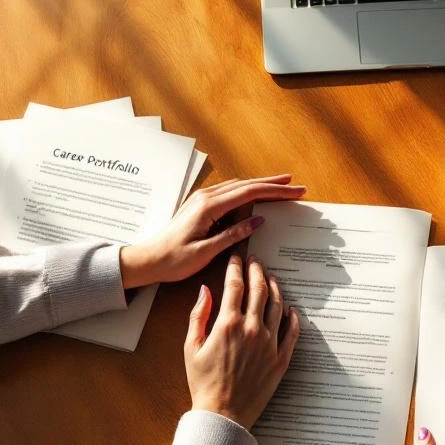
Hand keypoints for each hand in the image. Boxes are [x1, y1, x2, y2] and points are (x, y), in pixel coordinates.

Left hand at [120, 174, 305, 288]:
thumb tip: (257, 220)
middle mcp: (206, 197)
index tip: (295, 191)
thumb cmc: (174, 260)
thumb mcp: (207, 251)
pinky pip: (229, 193)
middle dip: (273, 185)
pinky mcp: (200, 205)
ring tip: (282, 187)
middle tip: (296, 186)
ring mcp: (202, 199)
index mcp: (209, 207)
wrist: (148, 259)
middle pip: (246, 185)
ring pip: (238, 186)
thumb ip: (233, 234)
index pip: (250, 193)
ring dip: (261, 186)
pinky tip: (256, 196)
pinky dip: (247, 192)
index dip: (275, 191)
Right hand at [184, 254, 300, 428]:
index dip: (236, 268)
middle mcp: (252, 329)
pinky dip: (293, 317)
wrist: (223, 413)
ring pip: (278, 305)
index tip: (236, 260)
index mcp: (228, 324)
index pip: (235, 285)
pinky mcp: (282, 358)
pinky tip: (290, 309)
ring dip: (275, 287)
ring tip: (271, 278)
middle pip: (259, 289)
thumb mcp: (191, 347)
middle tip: (255, 262)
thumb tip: (205, 291)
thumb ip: (198, 315)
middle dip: (257, 271)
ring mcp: (270, 343)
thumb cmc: (203, 382)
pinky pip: (292, 331)